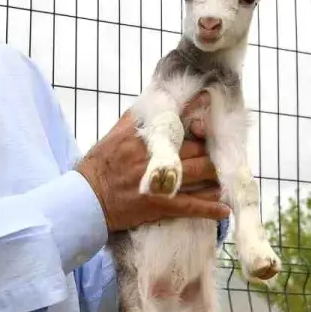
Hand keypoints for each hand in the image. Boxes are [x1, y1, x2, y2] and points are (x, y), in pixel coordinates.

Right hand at [76, 92, 229, 231]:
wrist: (86, 199)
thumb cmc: (99, 166)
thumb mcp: (113, 134)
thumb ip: (134, 118)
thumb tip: (153, 101)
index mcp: (145, 137)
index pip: (177, 120)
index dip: (196, 112)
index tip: (208, 102)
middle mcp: (155, 155)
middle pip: (195, 148)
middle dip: (208, 150)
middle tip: (216, 153)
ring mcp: (160, 181)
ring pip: (200, 173)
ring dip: (215, 176)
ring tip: (222, 177)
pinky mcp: (161, 204)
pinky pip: (192, 206)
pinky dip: (210, 208)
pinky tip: (223, 210)